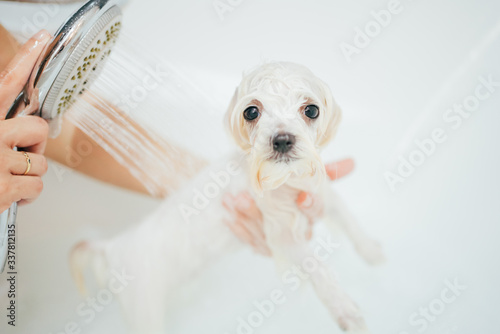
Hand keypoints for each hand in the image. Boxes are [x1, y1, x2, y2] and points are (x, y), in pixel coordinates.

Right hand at [0, 30, 50, 211]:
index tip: (41, 39)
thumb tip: (14, 125)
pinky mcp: (3, 188)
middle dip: (37, 143)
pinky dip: (27, 194)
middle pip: (38, 128)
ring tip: (7, 177)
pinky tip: (10, 195)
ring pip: (40, 163)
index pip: (6, 81)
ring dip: (28, 173)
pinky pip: (36, 186)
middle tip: (24, 151)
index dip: (26, 59)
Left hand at [222, 158, 354, 255]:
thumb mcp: (297, 170)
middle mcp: (296, 227)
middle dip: (264, 212)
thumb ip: (320, 168)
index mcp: (308, 209)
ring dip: (247, 217)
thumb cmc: (279, 180)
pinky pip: (251, 241)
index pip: (316, 212)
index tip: (303, 197)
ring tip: (232, 199)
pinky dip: (239, 229)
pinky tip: (227, 214)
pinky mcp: (262, 245)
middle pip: (288, 228)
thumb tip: (352, 163)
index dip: (311, 206)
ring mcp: (278, 238)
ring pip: (265, 234)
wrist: (247, 188)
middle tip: (246, 198)